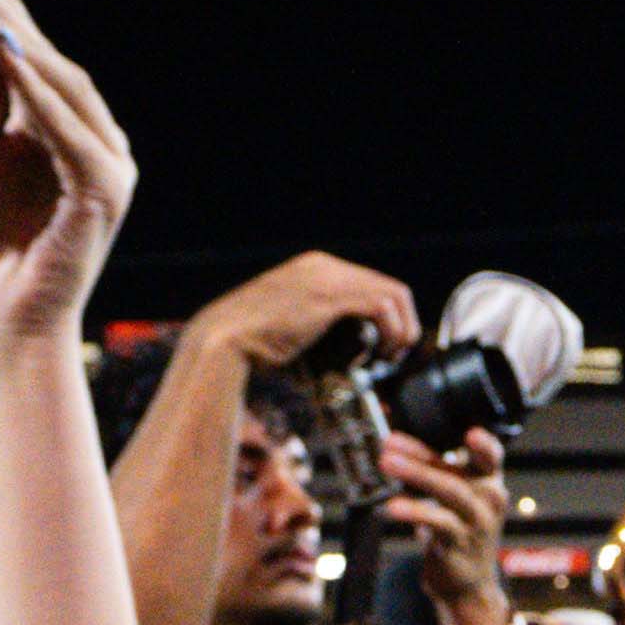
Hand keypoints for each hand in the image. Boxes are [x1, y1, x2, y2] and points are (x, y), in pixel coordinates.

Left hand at [0, 0, 135, 343]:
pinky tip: (7, 58)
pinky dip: (38, 94)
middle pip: (56, 68)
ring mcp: (108, 168)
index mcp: (63, 135)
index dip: (11, 16)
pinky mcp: (106, 192)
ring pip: (68, 91)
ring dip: (23, 48)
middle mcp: (94, 145)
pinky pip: (71, 132)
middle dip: (14, 20)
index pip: (38, 64)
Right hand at [177, 248, 413, 383]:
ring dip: (401, 330)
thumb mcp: (290, 324)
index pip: (372, 284)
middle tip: (394, 354)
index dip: (390, 317)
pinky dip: (391, 332)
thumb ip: (318, 323)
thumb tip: (346, 343)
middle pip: (389, 287)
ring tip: (389, 358)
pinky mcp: (329, 297)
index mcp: (314, 268)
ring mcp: (327, 278)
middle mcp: (323, 266)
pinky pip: (381, 307)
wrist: (222, 342)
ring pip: (393, 296)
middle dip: (402, 323)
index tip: (388, 345)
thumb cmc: (249, 342)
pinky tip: (380, 354)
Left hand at [384, 428, 515, 624]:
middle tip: (389, 442)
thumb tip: (397, 442)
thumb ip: (437, 469)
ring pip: (450, 492)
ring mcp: (476, 523)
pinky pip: (438, 523)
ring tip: (386, 462)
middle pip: (457, 472)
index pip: (492, 457)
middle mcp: (488, 500)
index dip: (485, 444)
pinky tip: (392, 506)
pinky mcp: (460, 545)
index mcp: (489, 482)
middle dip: (421, 455)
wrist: (468, 584)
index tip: (470, 433)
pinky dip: (415, 511)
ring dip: (416, 474)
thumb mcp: (456, 496)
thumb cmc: (458, 530)